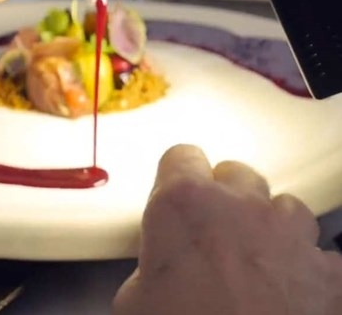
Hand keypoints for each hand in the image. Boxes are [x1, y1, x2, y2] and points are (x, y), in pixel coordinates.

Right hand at [113, 144, 341, 314]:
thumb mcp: (133, 301)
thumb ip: (152, 265)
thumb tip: (164, 271)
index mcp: (183, 202)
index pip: (182, 155)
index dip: (179, 176)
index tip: (178, 200)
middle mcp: (239, 204)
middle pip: (237, 172)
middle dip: (228, 197)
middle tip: (218, 234)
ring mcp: (290, 234)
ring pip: (286, 206)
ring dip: (274, 227)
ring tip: (264, 261)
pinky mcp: (329, 274)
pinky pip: (325, 256)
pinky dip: (313, 271)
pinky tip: (300, 296)